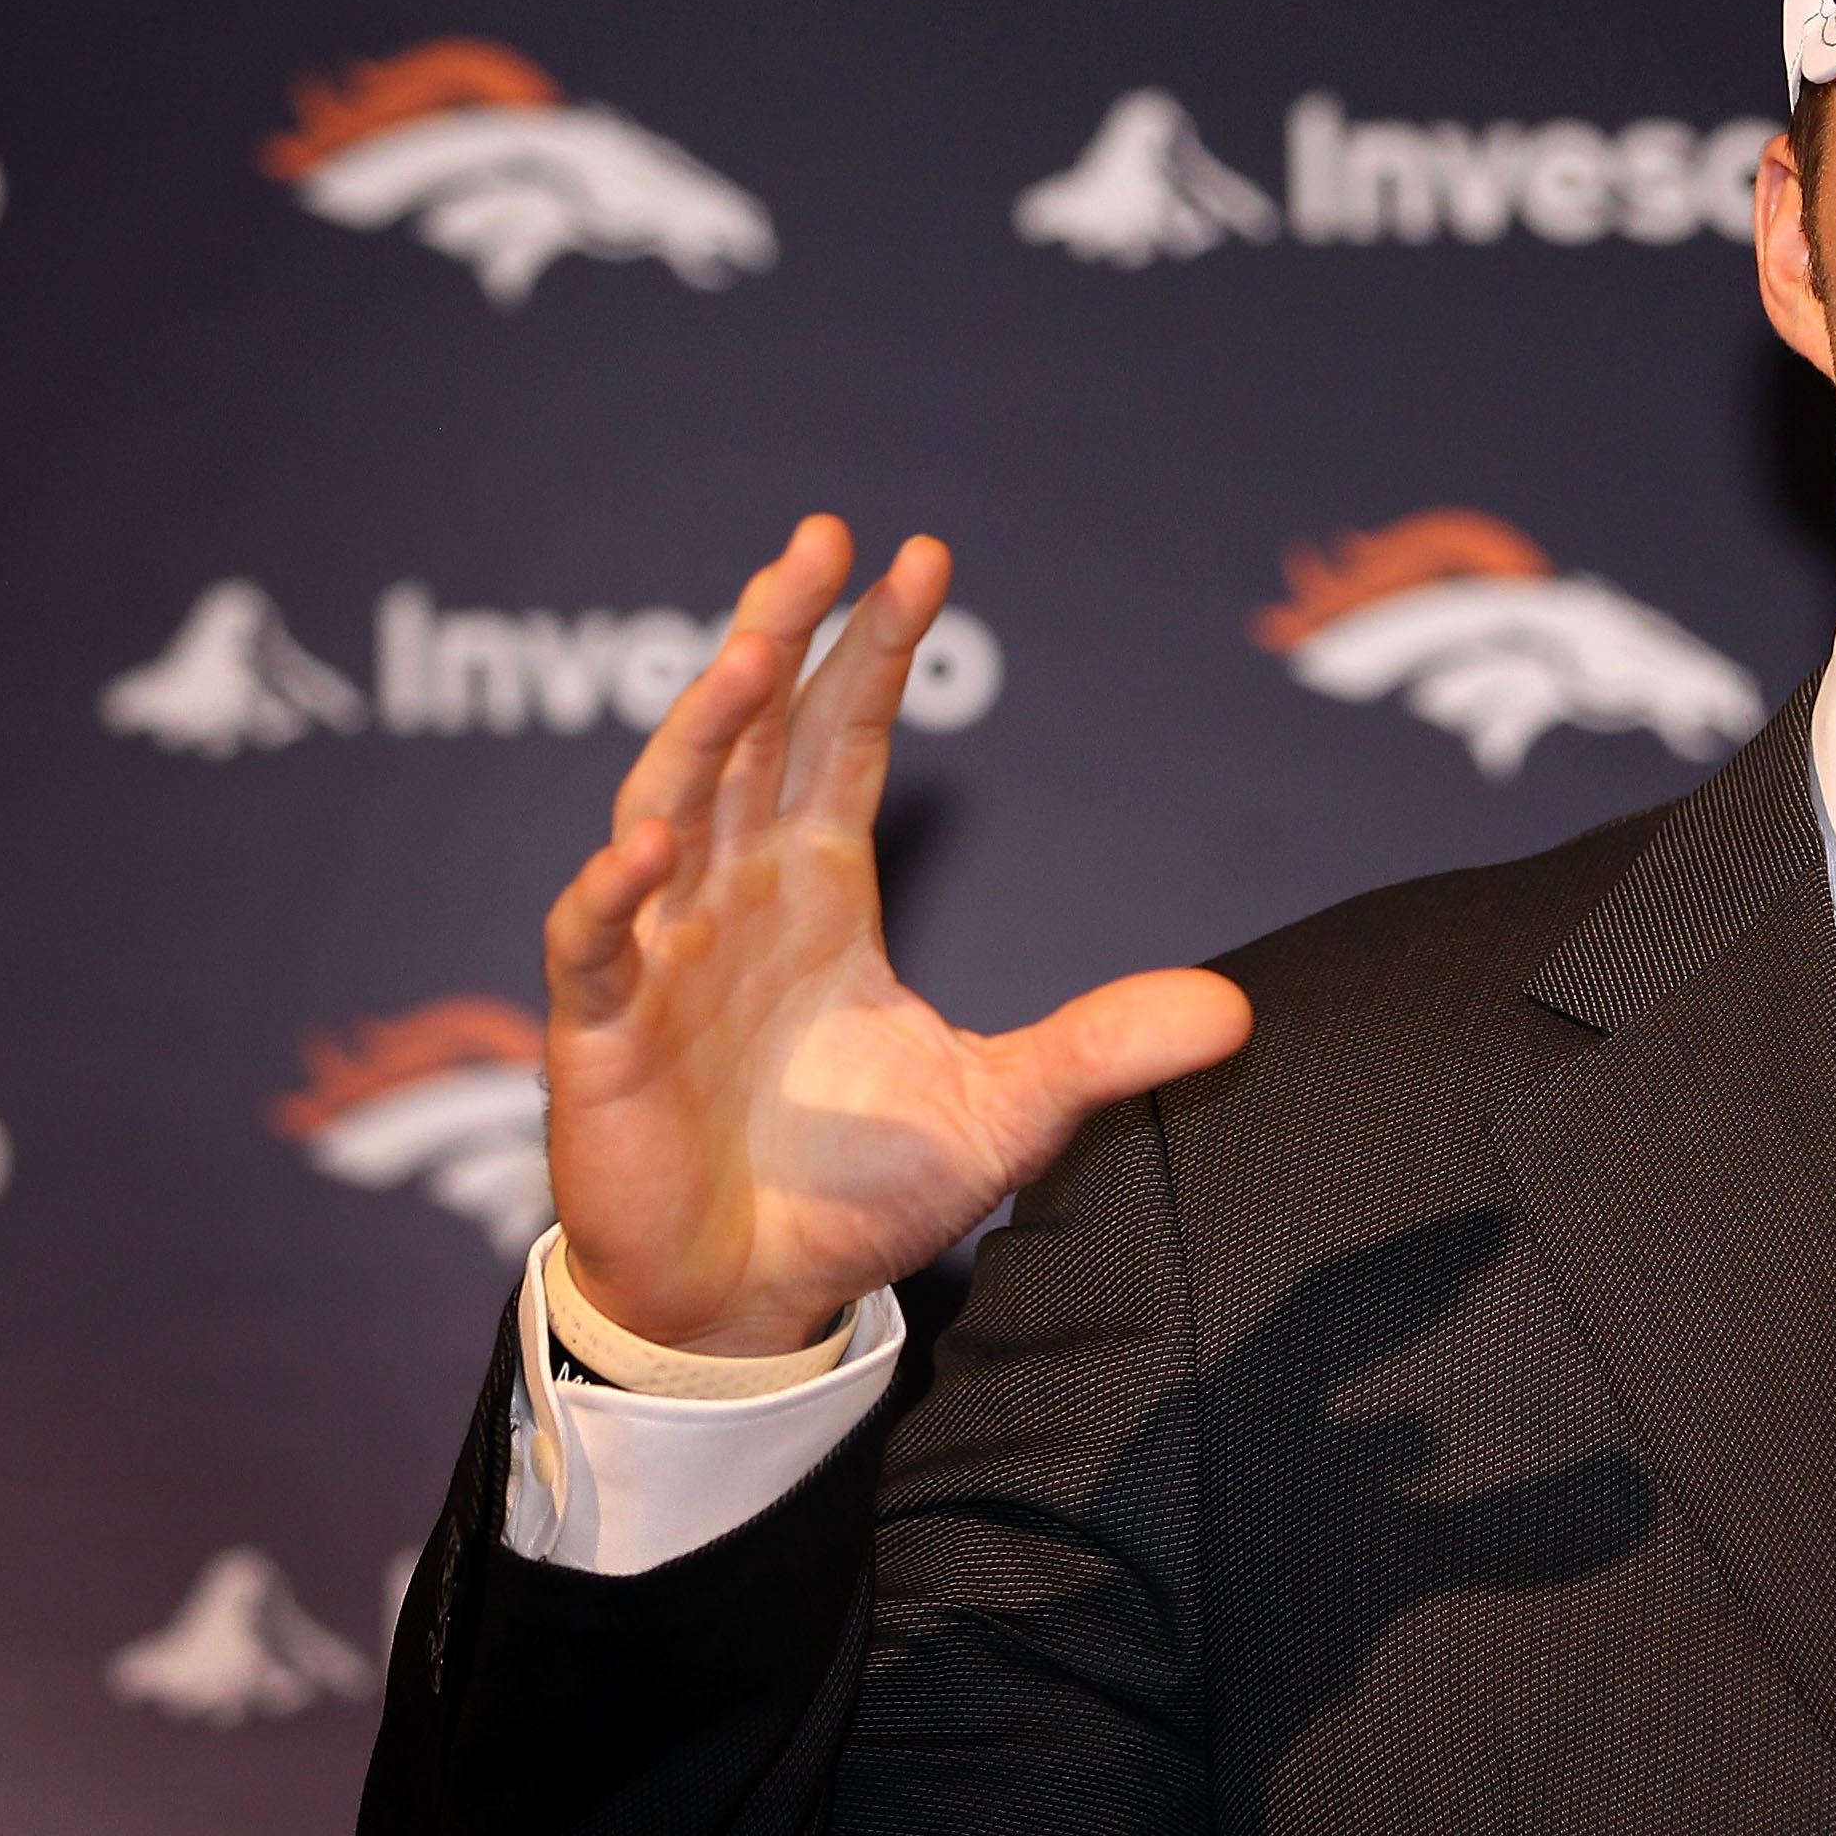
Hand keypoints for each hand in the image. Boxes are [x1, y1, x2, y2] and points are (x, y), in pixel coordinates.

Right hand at [540, 517, 1251, 1353]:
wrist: (756, 1298)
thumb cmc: (859, 1188)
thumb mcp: (1007, 1110)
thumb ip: (1105, 1050)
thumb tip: (1240, 1013)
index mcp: (819, 889)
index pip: (845, 737)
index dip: (876, 649)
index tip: (920, 556)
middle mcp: (734, 895)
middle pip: (751, 732)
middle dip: (782, 629)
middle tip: (824, 537)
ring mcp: (660, 954)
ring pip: (668, 805)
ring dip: (703, 726)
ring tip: (752, 648)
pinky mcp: (601, 1034)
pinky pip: (595, 945)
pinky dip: (612, 892)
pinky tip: (646, 847)